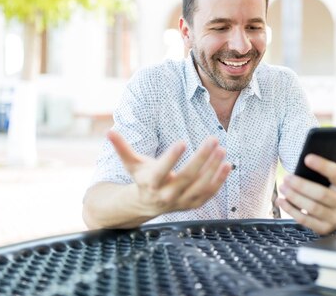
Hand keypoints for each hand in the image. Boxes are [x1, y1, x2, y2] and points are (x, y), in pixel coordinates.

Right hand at [107, 131, 231, 217]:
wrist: (146, 205)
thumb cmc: (141, 177)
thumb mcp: (131, 163)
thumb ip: (122, 147)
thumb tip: (108, 131)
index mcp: (151, 183)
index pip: (161, 171)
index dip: (171, 158)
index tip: (182, 142)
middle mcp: (166, 195)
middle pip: (187, 177)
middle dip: (201, 158)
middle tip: (213, 139)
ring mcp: (181, 202)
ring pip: (201, 187)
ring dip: (213, 169)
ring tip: (222, 150)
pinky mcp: (193, 204)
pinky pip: (209, 194)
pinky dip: (219, 181)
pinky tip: (226, 165)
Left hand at [276, 154, 335, 234]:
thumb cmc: (330, 187)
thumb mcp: (333, 176)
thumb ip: (327, 164)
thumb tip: (312, 152)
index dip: (322, 165)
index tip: (307, 158)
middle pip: (322, 194)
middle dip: (301, 185)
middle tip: (287, 178)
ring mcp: (335, 218)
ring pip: (312, 208)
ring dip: (294, 197)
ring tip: (283, 188)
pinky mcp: (324, 229)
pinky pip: (305, 220)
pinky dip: (291, 210)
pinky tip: (281, 201)